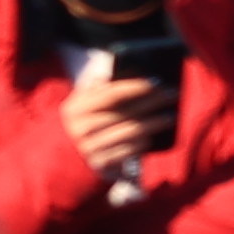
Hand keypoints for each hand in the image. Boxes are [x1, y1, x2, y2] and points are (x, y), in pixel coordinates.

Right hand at [63, 63, 178, 176]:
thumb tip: (114, 70)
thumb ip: (96, 89)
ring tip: (169, 116)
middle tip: (172, 94)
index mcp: (77, 108)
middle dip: (153, 102)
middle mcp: (82, 128)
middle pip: (127, 113)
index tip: (157, 81)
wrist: (60, 157)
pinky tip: (152, 137)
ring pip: (131, 132)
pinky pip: (129, 151)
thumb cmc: (80, 122)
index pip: (112, 94)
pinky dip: (142, 143)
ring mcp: (90, 147)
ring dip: (154, 123)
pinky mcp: (100, 163)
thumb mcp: (80, 104)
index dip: (136, 87)